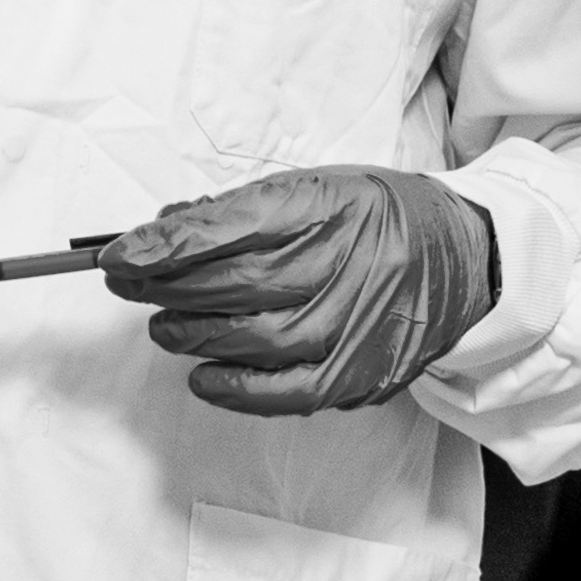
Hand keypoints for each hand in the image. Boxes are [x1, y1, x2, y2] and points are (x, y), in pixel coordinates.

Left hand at [103, 167, 499, 414]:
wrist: (465, 258)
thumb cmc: (380, 218)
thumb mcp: (318, 188)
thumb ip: (240, 210)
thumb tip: (162, 229)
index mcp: (326, 206)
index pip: (224, 229)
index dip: (160, 246)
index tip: (114, 253)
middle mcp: (340, 265)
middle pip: (228, 283)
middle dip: (162, 286)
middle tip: (126, 283)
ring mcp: (352, 324)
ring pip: (247, 338)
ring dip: (189, 333)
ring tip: (163, 325)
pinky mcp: (359, 373)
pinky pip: (284, 392)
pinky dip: (234, 389)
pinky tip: (202, 377)